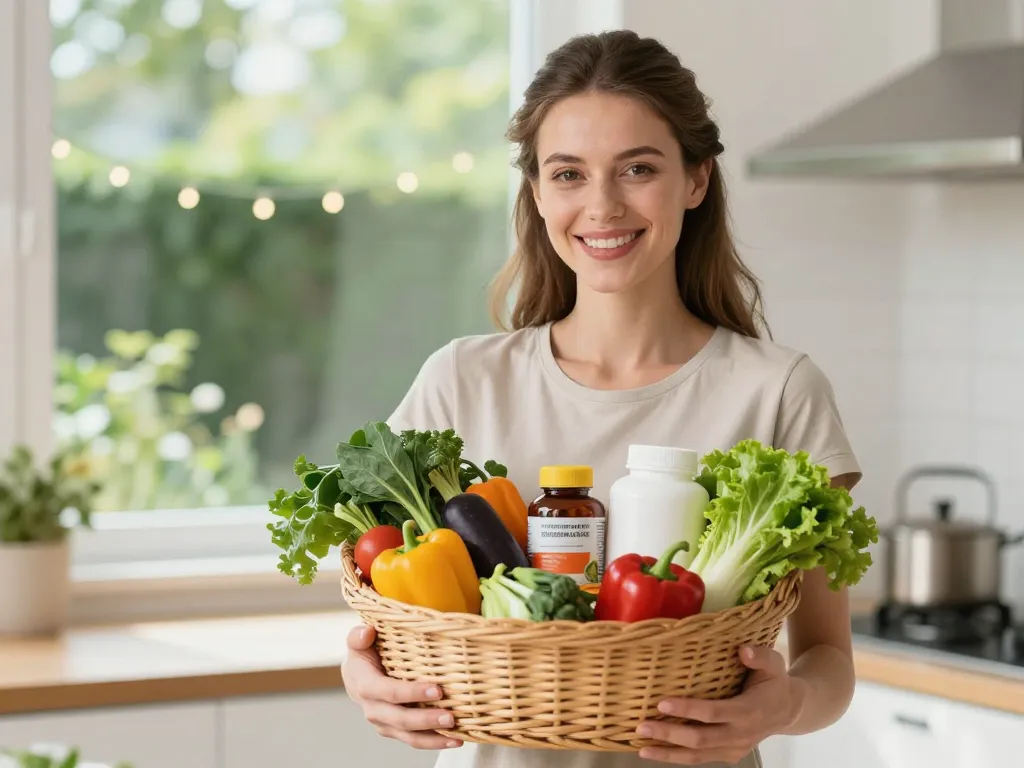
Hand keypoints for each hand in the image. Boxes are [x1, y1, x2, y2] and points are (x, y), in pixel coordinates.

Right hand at [341, 624, 462, 749]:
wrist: (357, 674)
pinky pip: (413, 740)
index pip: (389, 692)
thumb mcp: (358, 641)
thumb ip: (358, 636)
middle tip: (451, 716)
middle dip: (426, 720)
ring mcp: (384, 723)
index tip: (438, 689)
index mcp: (365, 686)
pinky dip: (433, 742)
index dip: (412, 693)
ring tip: (456, 736)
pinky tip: (454, 740)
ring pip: (408, 736)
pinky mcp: (394, 730)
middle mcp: (373, 709)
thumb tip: (367, 631)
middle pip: (400, 719)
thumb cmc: (363, 653)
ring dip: (433, 738)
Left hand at [635, 645, 806, 764]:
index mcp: (750, 711)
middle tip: (642, 726)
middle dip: (670, 735)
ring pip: (698, 756)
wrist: (789, 710)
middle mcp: (741, 734)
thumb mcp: (774, 663)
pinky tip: (656, 752)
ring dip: (668, 753)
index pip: (714, 713)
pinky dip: (677, 757)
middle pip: (701, 739)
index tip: (662, 703)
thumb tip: (743, 650)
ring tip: (641, 747)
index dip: (688, 710)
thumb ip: (760, 656)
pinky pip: (701, 759)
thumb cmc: (775, 681)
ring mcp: (735, 748)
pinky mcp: (729, 755)